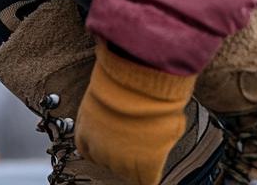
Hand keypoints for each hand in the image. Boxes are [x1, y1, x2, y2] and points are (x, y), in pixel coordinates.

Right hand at [75, 41, 195, 184]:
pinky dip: (92, 145)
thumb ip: (161, 147)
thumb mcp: (172, 131)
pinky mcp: (84, 132)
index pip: (145, 182)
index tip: (148, 165)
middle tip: (136, 144)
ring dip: (111, 151)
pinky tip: (100, 138)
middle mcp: (119, 163)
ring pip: (103, 160)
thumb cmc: (157, 103)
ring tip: (119, 135)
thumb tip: (159, 146)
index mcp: (144, 168)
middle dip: (130, 161)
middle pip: (123, 172)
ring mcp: (99, 148)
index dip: (148, 172)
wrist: (134, 81)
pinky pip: (84, 148)